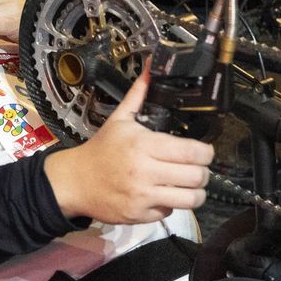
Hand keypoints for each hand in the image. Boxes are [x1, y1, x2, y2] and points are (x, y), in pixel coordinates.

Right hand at [42, 73, 213, 222]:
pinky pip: (170, 213)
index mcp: (144, 145)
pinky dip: (171, 205)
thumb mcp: (120, 119)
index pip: (193, 152)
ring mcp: (143, 196)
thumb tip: (152, 64)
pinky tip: (163, 195)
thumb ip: (140, 93)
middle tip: (197, 168)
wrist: (74, 181)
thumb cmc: (101, 149)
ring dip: (195, 192)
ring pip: (190, 199)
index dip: (206, 153)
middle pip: (196, 176)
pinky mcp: (139, 216)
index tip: (204, 151)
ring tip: (189, 185)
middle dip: (203, 172)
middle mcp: (146, 172)